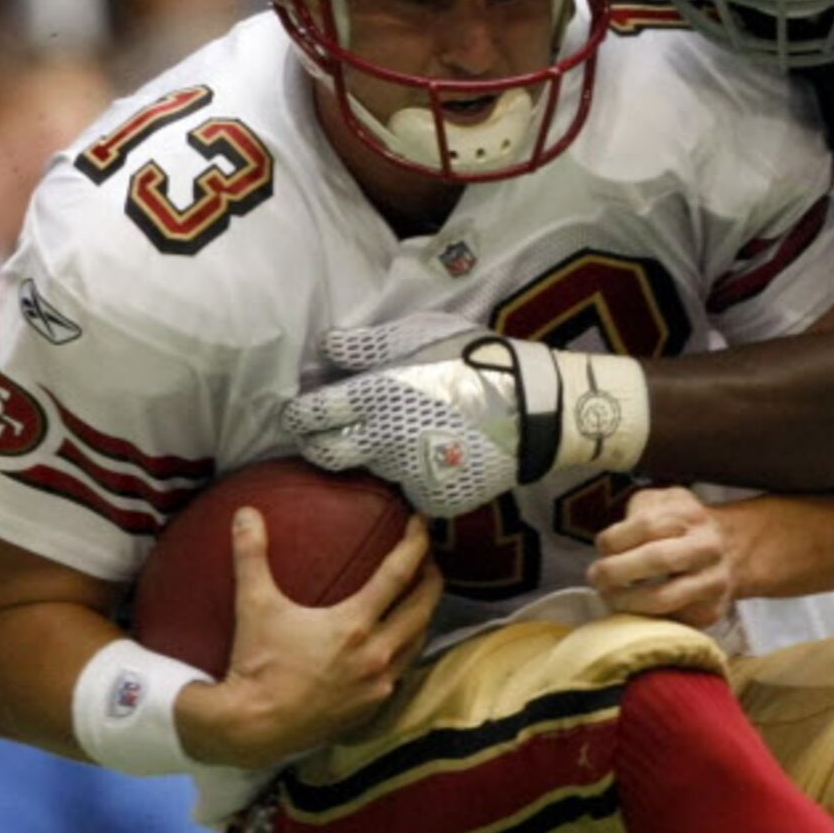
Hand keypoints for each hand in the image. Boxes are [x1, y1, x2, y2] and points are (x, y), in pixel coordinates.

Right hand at [177, 507, 441, 769]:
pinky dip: (408, 646)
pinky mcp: (374, 705)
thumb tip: (246, 514)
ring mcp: (380, 683)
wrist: (254, 728)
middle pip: (424, 605)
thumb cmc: (256, 665)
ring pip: (419, 639)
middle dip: (432, 575)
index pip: (399, 574)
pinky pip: (404, 668)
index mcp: (355, 625)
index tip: (421, 523)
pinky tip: (400, 639)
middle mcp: (378, 653)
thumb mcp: (254, 606)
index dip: (415, 543)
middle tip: (428, 556)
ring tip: (420, 593)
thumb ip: (252, 556)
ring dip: (424, 612)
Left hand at [280, 321, 651, 516]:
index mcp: (374, 396)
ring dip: (376, 458)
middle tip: (332, 435)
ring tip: (400, 441)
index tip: (300, 414)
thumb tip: (328, 347)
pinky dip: (415, 478)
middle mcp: (382, 439)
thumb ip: (370, 345)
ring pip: (373, 470)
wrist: (535, 408)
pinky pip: (412, 491)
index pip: (311, 415)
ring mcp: (408, 473)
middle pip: (325, 455)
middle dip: (319, 446)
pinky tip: (433, 458)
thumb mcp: (422, 334)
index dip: (298, 416)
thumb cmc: (477, 359)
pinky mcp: (434, 498)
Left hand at [588, 486, 737, 628]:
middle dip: (615, 572)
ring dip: (626, 601)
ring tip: (610, 597)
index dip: (613, 540)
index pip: (645, 525)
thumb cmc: (683, 525)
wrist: (731, 548)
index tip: (602, 548)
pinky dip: (645, 618)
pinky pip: (669, 620)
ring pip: (663, 599)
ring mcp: (713, 582)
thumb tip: (612, 544)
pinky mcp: (711, 612)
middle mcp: (708, 547)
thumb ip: (637, 509)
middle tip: (596, 578)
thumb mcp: (663, 500)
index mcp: (691, 515)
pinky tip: (634, 609)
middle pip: (656, 560)